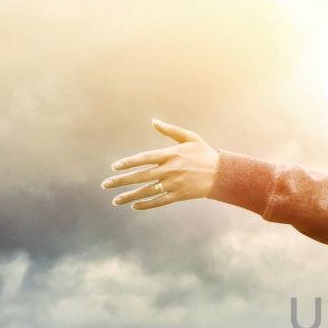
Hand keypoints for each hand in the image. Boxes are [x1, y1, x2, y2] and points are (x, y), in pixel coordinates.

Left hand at [102, 119, 219, 209]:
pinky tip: (134, 206)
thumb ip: (170, 130)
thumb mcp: (189, 137)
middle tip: (105, 185)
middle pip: (141, 176)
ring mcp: (174, 184)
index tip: (115, 167)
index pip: (144, 158)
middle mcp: (170, 169)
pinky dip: (146, 204)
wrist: (222, 174)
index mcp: (170, 154)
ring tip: (115, 200)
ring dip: (129, 196)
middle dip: (121, 181)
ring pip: (147, 191)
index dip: (128, 163)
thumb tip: (153, 121)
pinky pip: (159, 201)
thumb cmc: (204, 153)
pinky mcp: (179, 195)